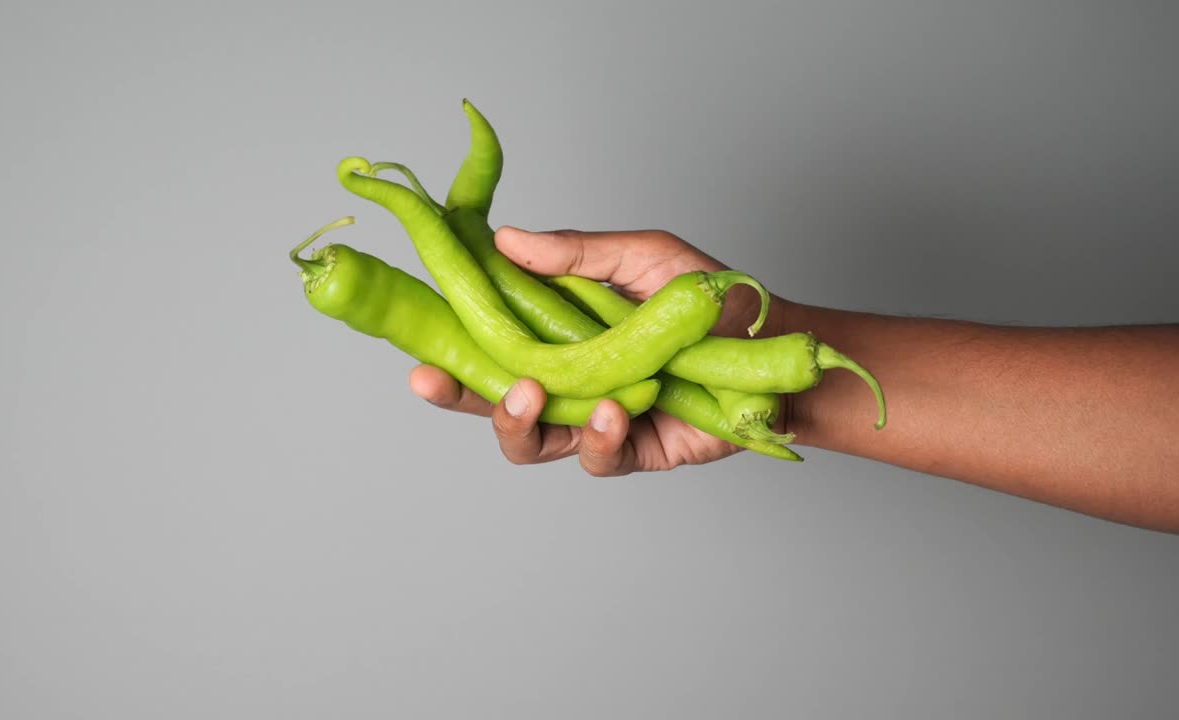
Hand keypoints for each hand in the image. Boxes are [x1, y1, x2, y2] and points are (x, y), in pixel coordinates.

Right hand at [409, 226, 779, 475]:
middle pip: (490, 398)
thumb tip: (506, 239)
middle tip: (432, 379)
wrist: (775, 345)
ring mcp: (594, 420)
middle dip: (454, 393)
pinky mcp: (632, 450)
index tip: (413, 331)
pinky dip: (599, 436)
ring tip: (529, 393)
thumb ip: (576, 256)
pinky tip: (612, 411)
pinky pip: (599, 458)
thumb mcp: (641, 258)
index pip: (486, 340)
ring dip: (515, 422)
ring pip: (531, 442)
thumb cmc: (707, 298)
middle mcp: (566, 380)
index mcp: (555, 333)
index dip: (444, 340)